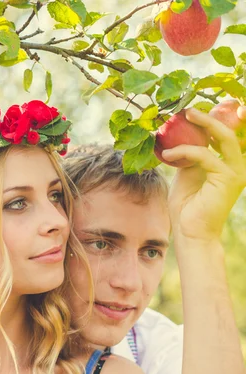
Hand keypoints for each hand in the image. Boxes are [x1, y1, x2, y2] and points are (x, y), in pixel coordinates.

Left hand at [160, 107, 245, 241]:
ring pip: (224, 137)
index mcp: (230, 163)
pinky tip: (167, 154)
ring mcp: (236, 171)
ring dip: (204, 123)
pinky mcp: (227, 178)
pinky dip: (185, 151)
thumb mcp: (188, 174)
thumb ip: (192, 155)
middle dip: (212, 115)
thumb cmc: (187, 207)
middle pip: (231, 130)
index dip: (218, 118)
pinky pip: (205, 155)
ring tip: (184, 116)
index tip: (196, 111)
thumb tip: (184, 134)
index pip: (230, 133)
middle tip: (189, 109)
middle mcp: (238, 165)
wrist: (190, 233)